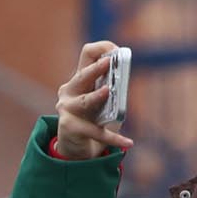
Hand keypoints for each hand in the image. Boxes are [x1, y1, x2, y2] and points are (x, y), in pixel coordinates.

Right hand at [51, 42, 132, 162]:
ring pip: (85, 101)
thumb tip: (124, 80)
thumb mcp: (101, 102)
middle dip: (95, 69)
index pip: (87, 55)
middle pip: (83, 76)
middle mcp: (70, 91)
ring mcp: (67, 109)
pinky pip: (97, 132)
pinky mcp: (71, 127)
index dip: (101, 49)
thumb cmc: (92, 120)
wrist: (75, 148)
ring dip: (96, 96)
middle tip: (108, 63)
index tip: (116, 51)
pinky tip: (128, 142)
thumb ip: (111, 90)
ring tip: (107, 92)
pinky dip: (114, 138)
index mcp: (80, 80)